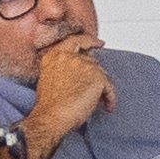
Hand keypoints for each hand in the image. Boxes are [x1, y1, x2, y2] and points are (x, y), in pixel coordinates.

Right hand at [24, 32, 113, 158]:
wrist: (51, 117)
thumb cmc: (49, 104)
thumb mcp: (52, 78)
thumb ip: (66, 68)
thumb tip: (85, 71)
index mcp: (55, 55)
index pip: (76, 41)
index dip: (90, 41)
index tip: (99, 43)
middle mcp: (70, 57)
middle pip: (92, 61)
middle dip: (94, 75)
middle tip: (93, 90)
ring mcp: (85, 65)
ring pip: (102, 75)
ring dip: (101, 89)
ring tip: (97, 102)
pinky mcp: (97, 78)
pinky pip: (109, 88)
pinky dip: (110, 98)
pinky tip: (107, 106)